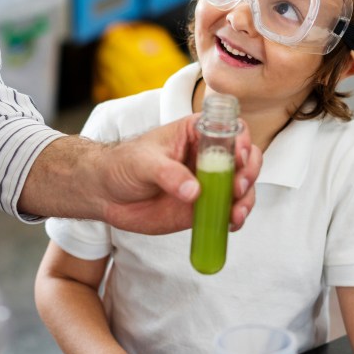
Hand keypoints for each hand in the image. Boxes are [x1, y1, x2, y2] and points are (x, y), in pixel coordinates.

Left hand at [100, 115, 262, 234]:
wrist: (105, 194)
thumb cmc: (122, 164)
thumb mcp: (143, 162)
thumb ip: (168, 173)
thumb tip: (194, 191)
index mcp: (196, 133)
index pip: (230, 129)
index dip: (241, 142)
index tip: (238, 158)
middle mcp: (207, 156)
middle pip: (245, 159)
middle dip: (249, 173)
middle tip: (238, 188)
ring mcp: (208, 182)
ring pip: (241, 187)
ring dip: (246, 199)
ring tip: (236, 214)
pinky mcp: (203, 206)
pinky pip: (227, 211)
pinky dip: (234, 218)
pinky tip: (230, 223)